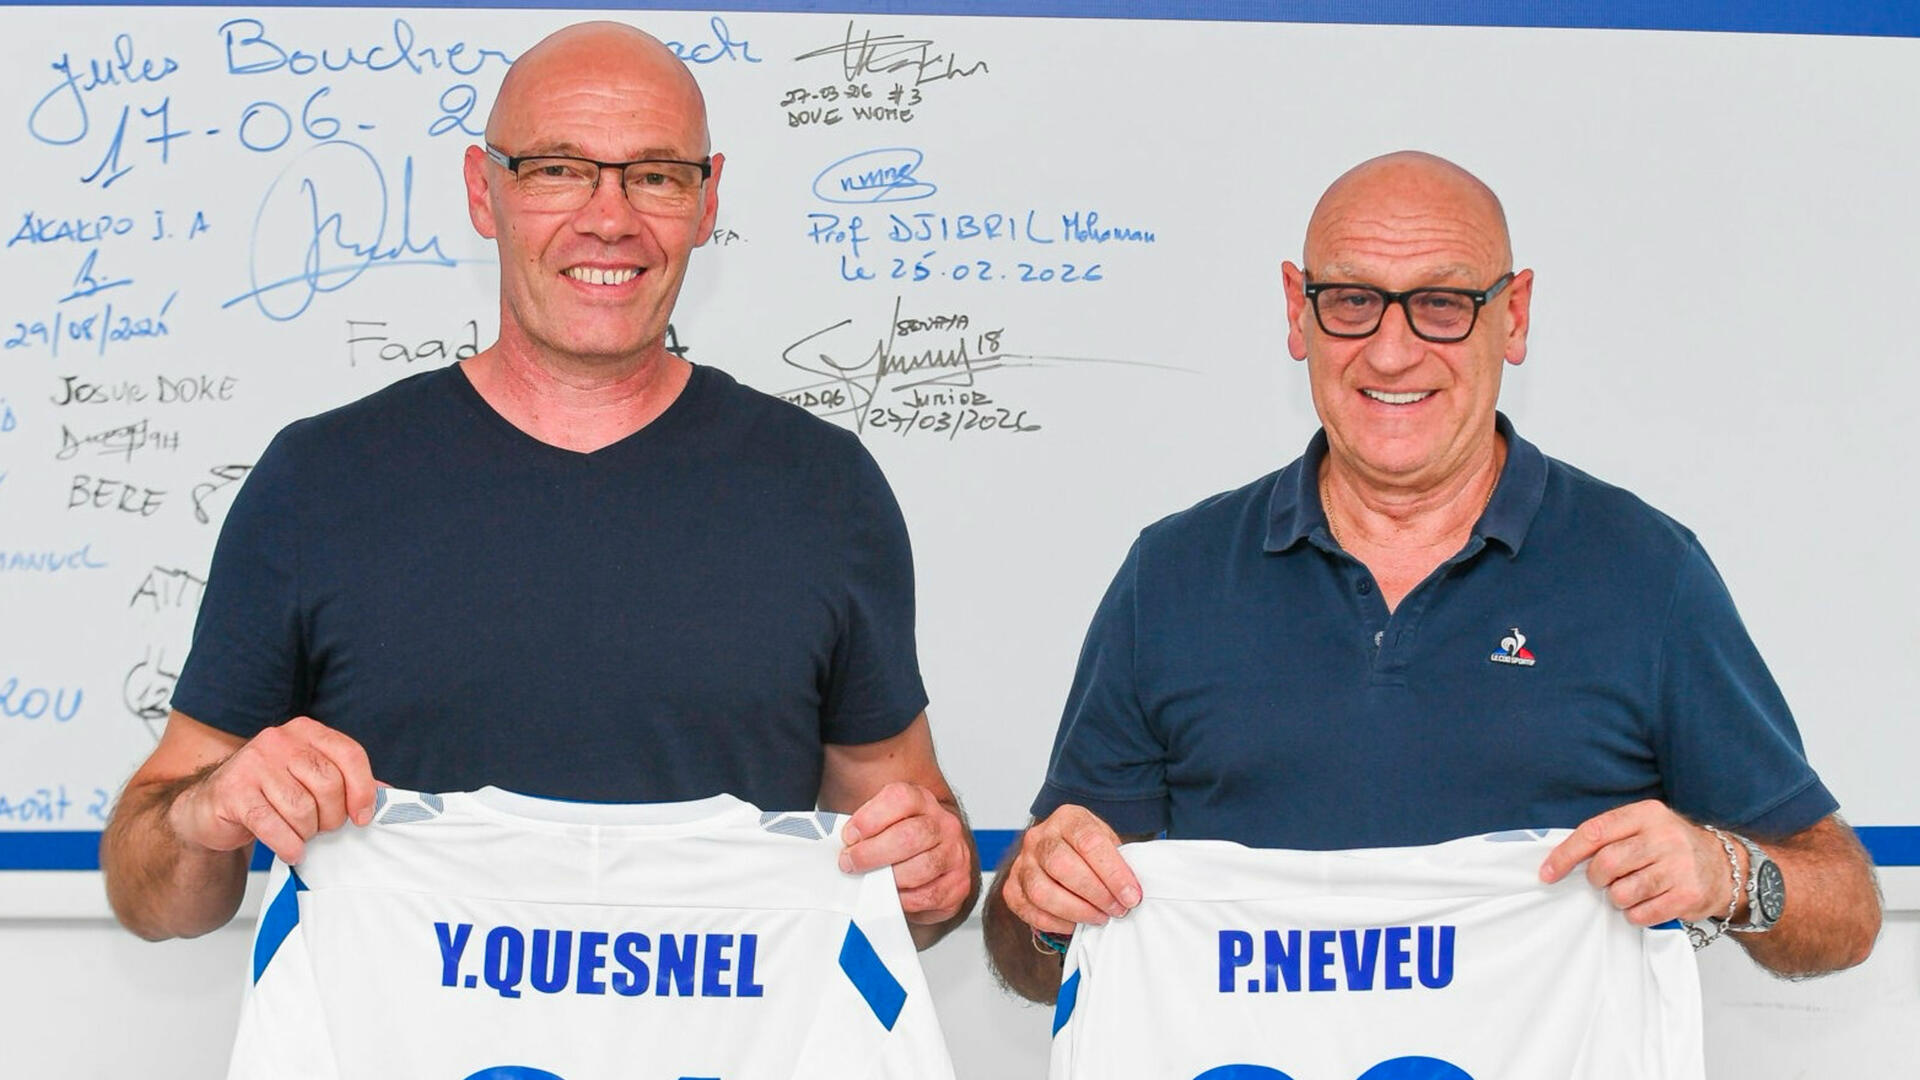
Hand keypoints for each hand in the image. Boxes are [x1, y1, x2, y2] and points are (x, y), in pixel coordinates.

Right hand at [167, 715, 377, 864]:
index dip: (363, 789)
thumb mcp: (309, 780)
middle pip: (328, 784)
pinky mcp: (232, 792)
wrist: (211, 809)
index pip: (350, 754)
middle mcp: (278, 740)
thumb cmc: (268, 794)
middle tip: (322, 828)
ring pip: (301, 807)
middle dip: (332, 816)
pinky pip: (272, 825)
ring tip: (300, 834)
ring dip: (307, 832)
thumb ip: (348, 784)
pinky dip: (288, 844)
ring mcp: (252, 763)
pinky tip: (290, 850)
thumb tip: (388, 796)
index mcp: (305, 731)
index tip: (362, 817)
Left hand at [839, 781, 972, 924]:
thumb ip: (863, 829)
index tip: (849, 836)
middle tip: (850, 863)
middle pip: (909, 837)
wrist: (936, 855)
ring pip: (920, 869)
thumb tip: (834, 846)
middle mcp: (943, 824)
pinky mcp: (958, 884)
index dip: (869, 818)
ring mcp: (955, 853)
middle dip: (872, 854)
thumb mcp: (883, 821)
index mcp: (922, 800)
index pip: (899, 799)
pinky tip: (894, 895)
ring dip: (887, 880)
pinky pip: (929, 896)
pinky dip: (905, 900)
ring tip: (871, 882)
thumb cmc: (901, 839)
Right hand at [999, 804, 1140, 936]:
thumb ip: (1119, 862)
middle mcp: (1039, 837)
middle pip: (1062, 866)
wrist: (1064, 852)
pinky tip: (1076, 924)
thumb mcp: (1108, 843)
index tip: (1131, 895)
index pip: (1089, 841)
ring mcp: (1022, 862)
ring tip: (1100, 917)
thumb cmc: (1090, 851)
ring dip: (1077, 911)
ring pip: (1042, 892)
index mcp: (1067, 818)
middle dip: (1096, 894)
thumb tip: (1131, 892)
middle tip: (1117, 909)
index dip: (1113, 873)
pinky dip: (1056, 923)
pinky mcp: (1012, 888)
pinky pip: (1030, 910)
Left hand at [1539, 799, 1738, 925]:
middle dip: (1597, 879)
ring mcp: (1678, 866)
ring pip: (1621, 893)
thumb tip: (1560, 858)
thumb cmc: (1671, 847)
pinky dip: (1635, 915)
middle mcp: (1663, 837)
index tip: (1547, 872)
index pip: (1593, 832)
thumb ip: (1609, 836)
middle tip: (1605, 881)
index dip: (1565, 855)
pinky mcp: (1688, 895)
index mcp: (1646, 814)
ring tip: (1631, 891)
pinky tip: (1646, 904)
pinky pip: (1642, 914)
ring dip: (1617, 898)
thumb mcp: (1643, 827)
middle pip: (1605, 864)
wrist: (1723, 866)